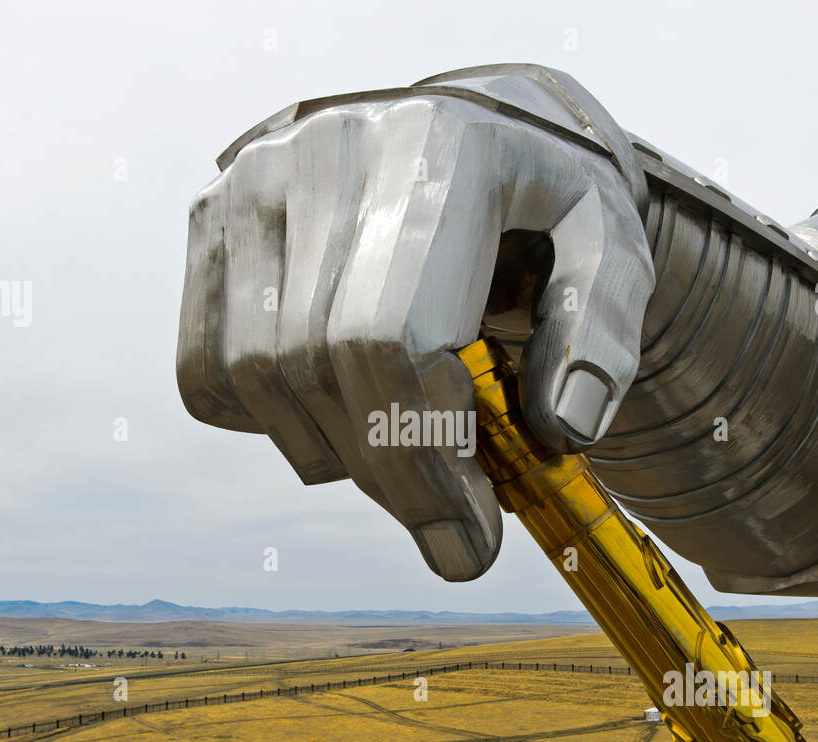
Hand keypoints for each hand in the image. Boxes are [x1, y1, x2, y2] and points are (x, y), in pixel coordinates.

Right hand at [177, 92, 654, 579]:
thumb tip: (561, 431)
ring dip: (329, 453)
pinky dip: (263, 422)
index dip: (419, 459)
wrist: (474, 122)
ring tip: (399, 452)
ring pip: (252, 376)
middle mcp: (325, 152)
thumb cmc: (547, 197)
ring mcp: (253, 181)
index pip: (387, 337)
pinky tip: (335, 406)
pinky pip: (204, 366)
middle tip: (449, 533)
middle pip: (315, 367)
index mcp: (438, 151)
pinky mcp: (213, 217)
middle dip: (386, 480)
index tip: (469, 543)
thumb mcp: (612, 249)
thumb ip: (602, 336)